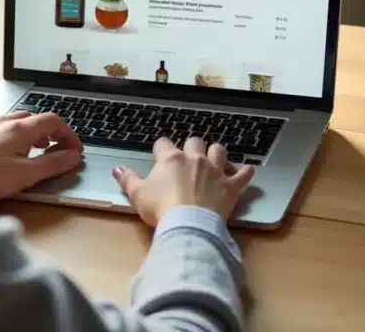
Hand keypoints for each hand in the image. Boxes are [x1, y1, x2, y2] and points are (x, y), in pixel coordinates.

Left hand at [0, 111, 83, 198]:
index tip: (74, 151)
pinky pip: (4, 128)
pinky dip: (17, 137)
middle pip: (36, 119)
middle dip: (51, 134)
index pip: (53, 121)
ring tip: (36, 152)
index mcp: (21, 128)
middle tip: (57, 150)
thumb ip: (53, 164)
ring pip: (19, 122)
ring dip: (34, 134)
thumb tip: (73, 156)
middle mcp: (6, 121)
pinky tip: (12, 154)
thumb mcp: (27, 174)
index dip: (68, 135)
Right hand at [112, 137, 254, 225]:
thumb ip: (127, 179)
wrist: (188, 223)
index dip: (161, 148)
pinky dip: (245, 172)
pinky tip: (247, 170)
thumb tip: (116, 169)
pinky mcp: (231, 185)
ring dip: (217, 152)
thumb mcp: (138, 195)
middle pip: (195, 141)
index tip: (160, 154)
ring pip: (219, 150)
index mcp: (171, 159)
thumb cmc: (161, 208)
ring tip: (215, 158)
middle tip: (190, 156)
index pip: (163, 143)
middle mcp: (194, 159)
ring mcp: (215, 170)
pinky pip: (243, 174)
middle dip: (192, 146)